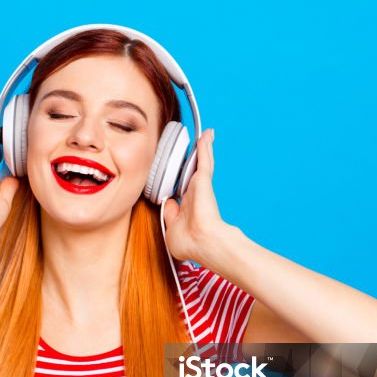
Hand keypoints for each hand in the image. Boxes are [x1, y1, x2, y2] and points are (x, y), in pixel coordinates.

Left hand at [162, 129, 228, 262]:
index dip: (181, 180)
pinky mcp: (203, 179)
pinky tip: (206, 135)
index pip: (183, 189)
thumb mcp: (171, 229)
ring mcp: (200, 186)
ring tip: (207, 135)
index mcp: (187, 207)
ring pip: (202, 162)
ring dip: (204, 148)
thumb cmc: (189, 242)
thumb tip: (169, 202)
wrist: (203, 242)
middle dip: (197, 159)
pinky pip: (203, 158)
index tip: (178, 173)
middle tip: (200, 145)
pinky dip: (205, 146)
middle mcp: (195, 194)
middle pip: (195, 171)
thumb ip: (169, 215)